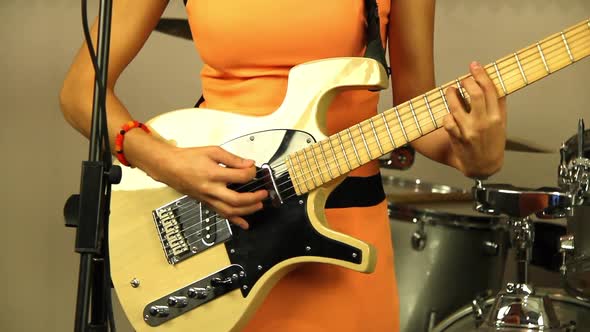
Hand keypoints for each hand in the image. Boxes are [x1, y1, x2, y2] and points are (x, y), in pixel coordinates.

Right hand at [145, 144, 267, 229]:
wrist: (170, 167)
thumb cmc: (189, 158)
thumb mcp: (212, 151)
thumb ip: (233, 158)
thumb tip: (249, 164)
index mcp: (214, 173)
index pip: (240, 176)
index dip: (251, 173)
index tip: (254, 169)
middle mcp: (211, 189)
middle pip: (237, 200)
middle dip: (253, 199)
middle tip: (263, 194)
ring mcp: (208, 199)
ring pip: (230, 211)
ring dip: (247, 211)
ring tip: (259, 206)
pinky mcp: (206, 203)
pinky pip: (221, 214)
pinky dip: (234, 220)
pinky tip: (244, 224)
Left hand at [443, 61, 506, 177]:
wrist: (483, 166)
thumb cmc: (492, 143)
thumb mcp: (502, 124)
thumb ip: (499, 105)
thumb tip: (494, 83)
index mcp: (496, 117)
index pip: (489, 90)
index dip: (481, 75)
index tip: (474, 66)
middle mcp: (483, 123)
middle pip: (474, 94)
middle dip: (466, 82)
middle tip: (463, 79)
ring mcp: (468, 131)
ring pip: (456, 106)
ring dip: (451, 94)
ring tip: (451, 91)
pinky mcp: (456, 138)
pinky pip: (447, 121)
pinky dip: (446, 115)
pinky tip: (449, 113)